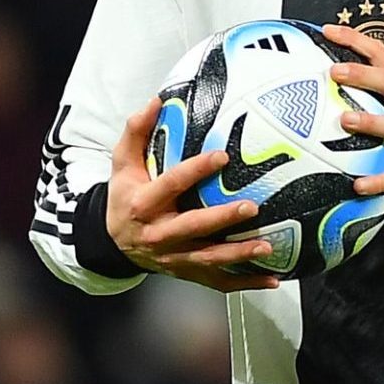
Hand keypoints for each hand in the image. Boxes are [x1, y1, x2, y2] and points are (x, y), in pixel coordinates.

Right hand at [104, 97, 279, 291]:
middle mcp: (158, 234)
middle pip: (192, 227)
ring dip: (238, 255)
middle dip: (221, 219)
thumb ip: (136, 132)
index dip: (195, 170)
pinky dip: (244, 283)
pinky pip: (217, 282)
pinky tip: (271, 280)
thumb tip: (157, 100)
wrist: (112, 242)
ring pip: (208, 259)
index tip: (221, 156)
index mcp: (143, 204)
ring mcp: (173, 258)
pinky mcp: (186, 273)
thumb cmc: (125, 195)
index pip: (171, 185)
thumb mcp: (122, 164)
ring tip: (267, 246)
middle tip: (251, 207)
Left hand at [322, 24, 383, 206]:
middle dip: (364, 75)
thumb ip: (378, 89)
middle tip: (335, 72)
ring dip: (372, 122)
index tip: (329, 32)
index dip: (357, 40)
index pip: (383, 55)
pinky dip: (379, 179)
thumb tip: (331, 76)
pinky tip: (358, 184)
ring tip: (346, 120)